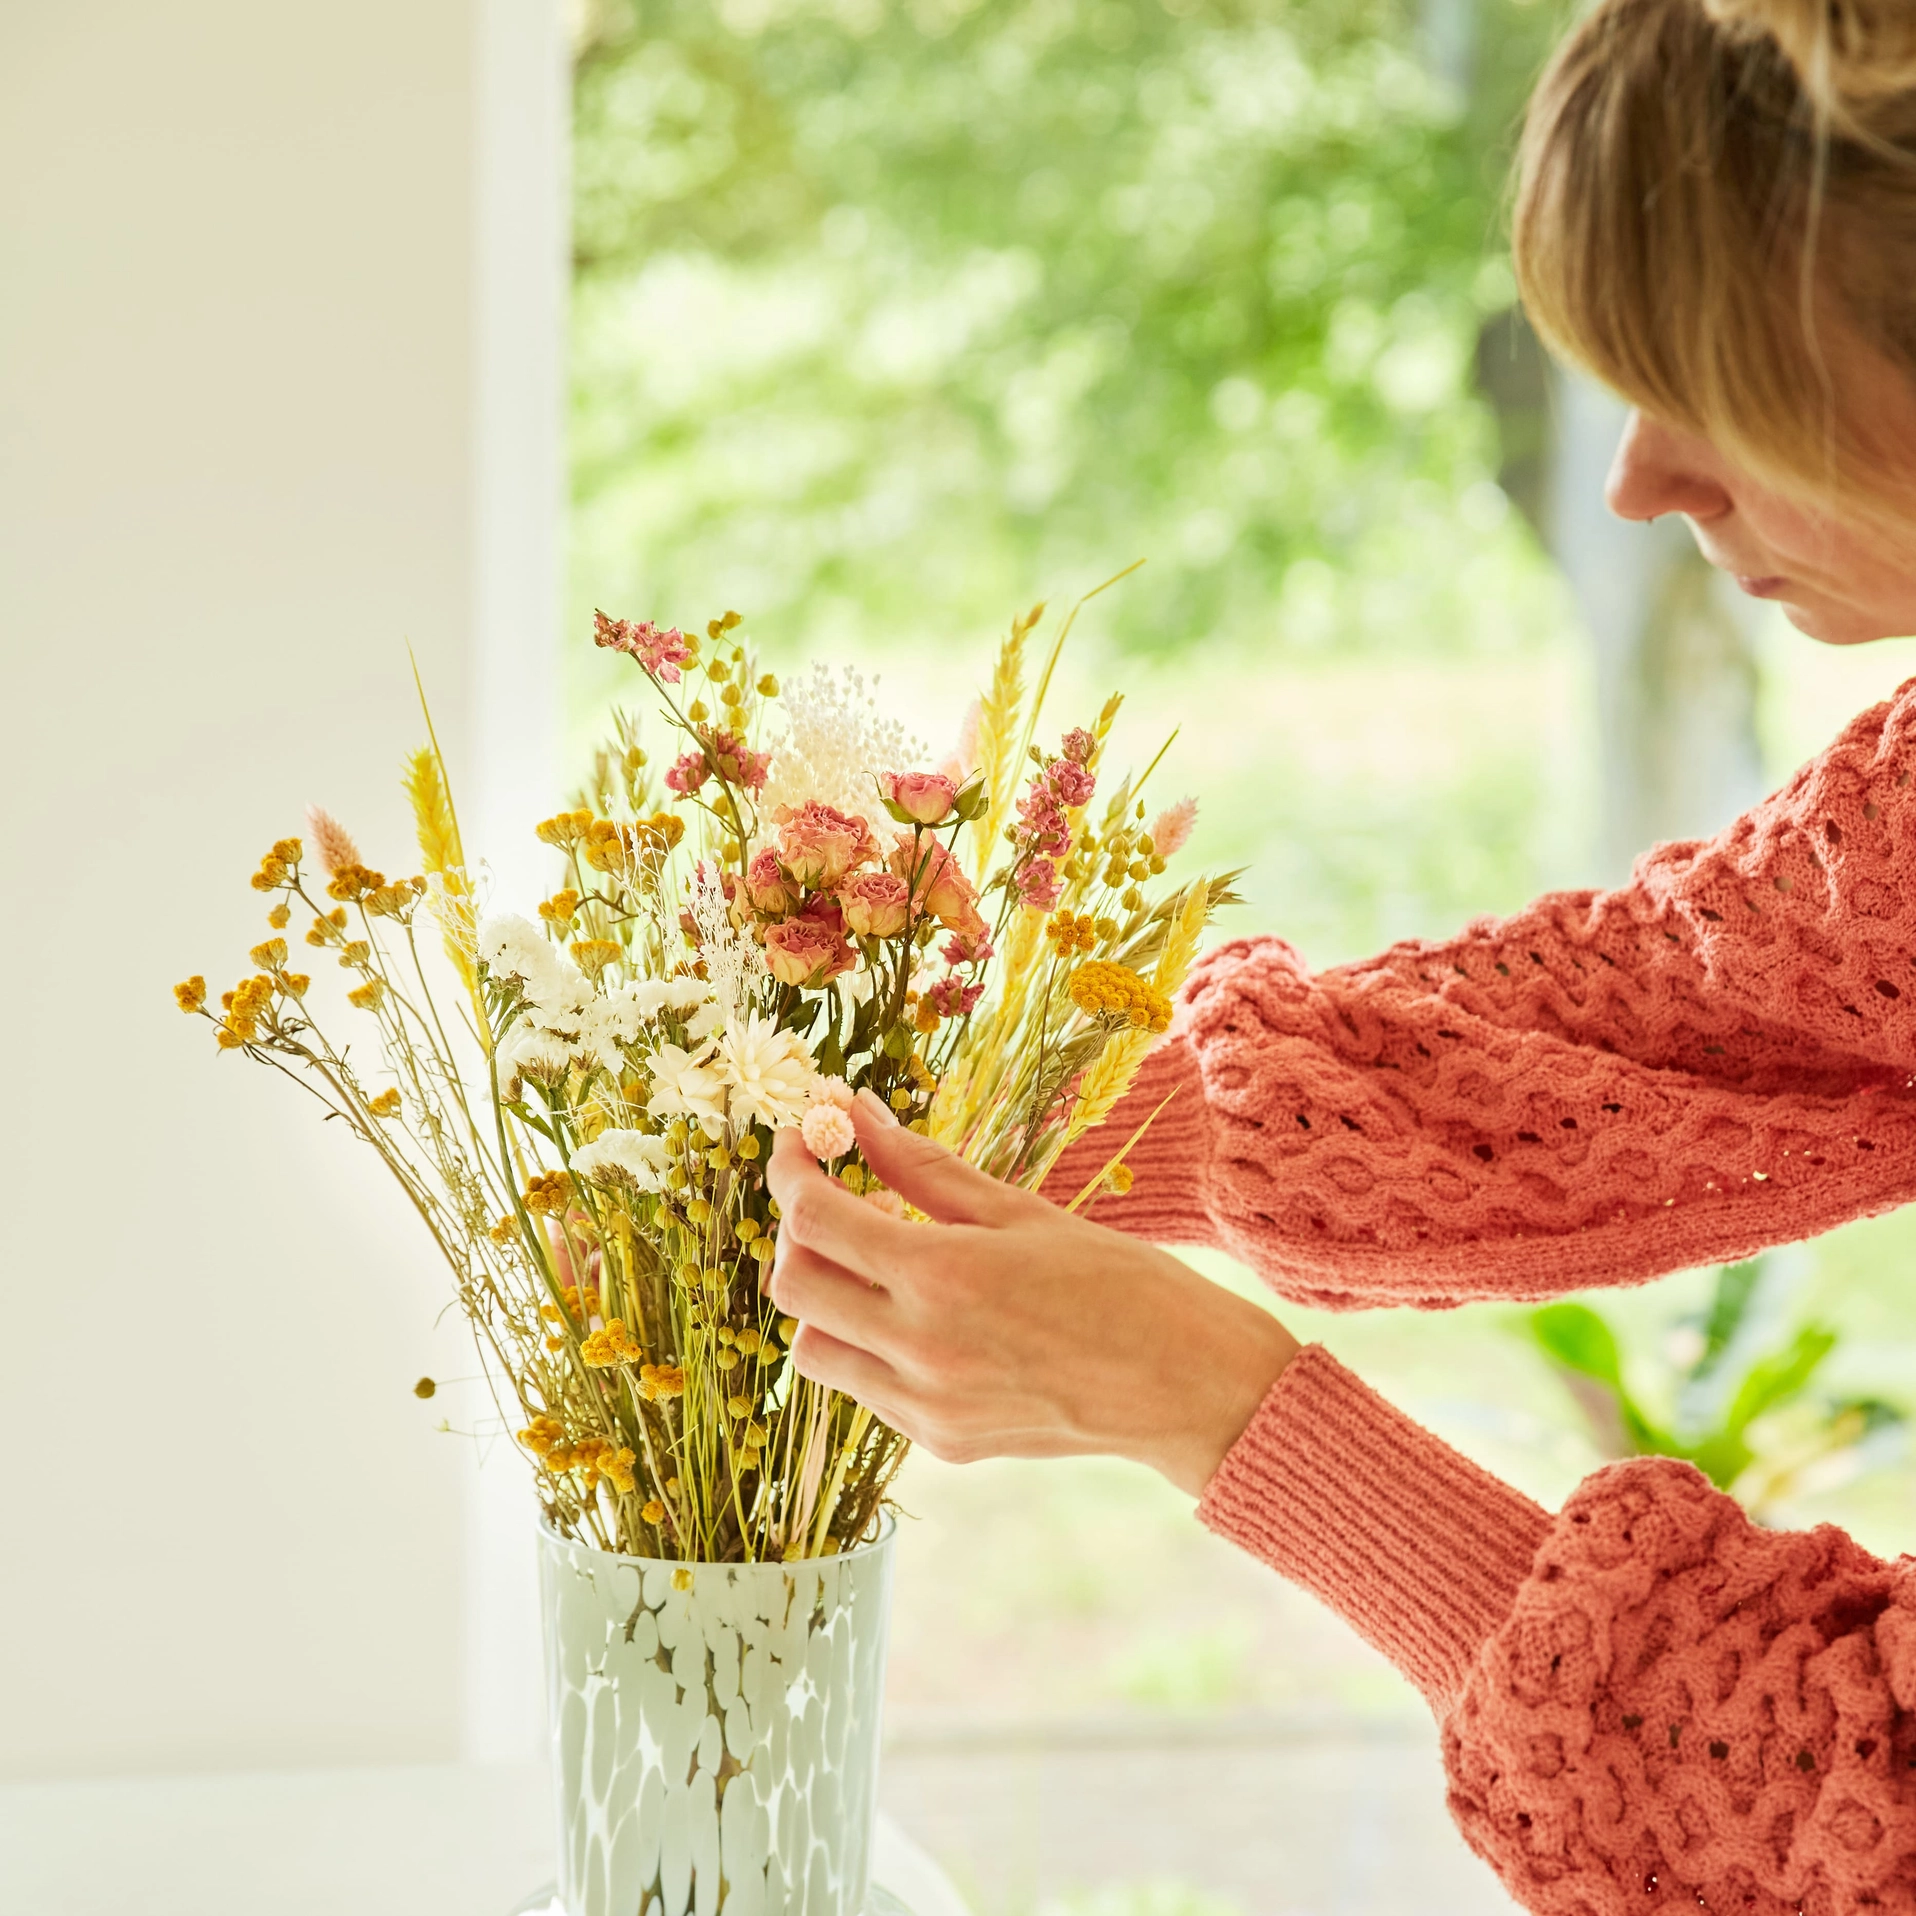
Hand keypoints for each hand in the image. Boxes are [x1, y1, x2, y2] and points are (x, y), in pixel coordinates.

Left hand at [764, 1092, 1299, 1496]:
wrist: (1186, 1385)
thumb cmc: (1119, 1282)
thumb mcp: (1018, 1210)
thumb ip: (924, 1168)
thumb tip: (854, 1113)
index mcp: (941, 1277)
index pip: (814, 1217)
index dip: (792, 1168)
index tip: (803, 1138)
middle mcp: (919, 1350)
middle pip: (792, 1286)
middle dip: (797, 1229)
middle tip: (835, 1194)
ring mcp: (925, 1406)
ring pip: (812, 1350)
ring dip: (825, 1296)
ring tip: (882, 1261)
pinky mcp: (940, 1442)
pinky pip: (865, 1388)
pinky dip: (868, 1343)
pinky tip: (922, 1315)